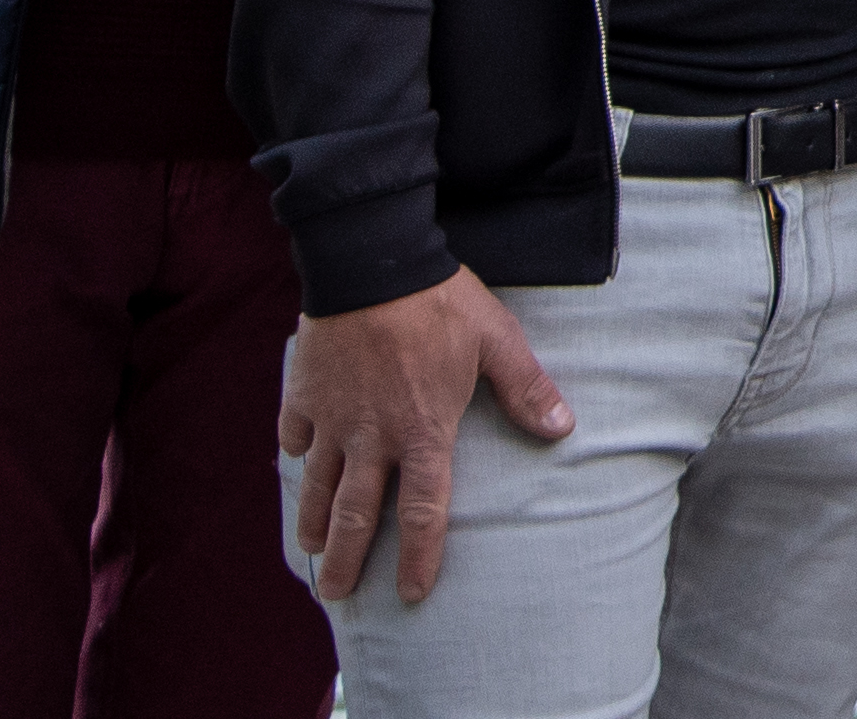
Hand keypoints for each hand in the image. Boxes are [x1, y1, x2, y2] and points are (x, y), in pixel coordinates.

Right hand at [277, 270, 570, 606]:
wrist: (372, 261)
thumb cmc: (440, 302)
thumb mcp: (496, 340)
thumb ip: (525, 388)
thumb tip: (562, 428)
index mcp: (422, 431)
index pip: (422, 510)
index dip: (418, 556)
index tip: (412, 592)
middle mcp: (372, 437)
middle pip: (355, 515)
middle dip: (346, 561)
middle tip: (337, 596)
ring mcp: (332, 419)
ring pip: (316, 486)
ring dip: (312, 523)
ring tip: (311, 551)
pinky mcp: (303, 394)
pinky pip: (295, 435)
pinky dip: (295, 456)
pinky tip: (296, 467)